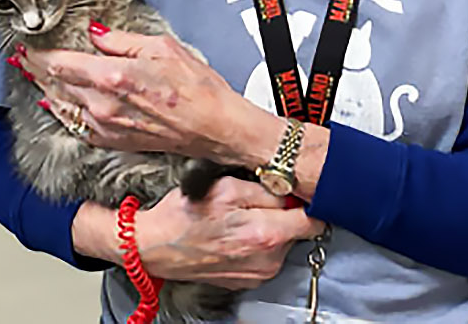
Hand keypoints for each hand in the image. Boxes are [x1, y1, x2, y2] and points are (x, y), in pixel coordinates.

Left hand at [21, 24, 275, 164]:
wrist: (214, 128)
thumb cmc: (196, 87)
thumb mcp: (162, 48)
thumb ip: (122, 41)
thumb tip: (94, 33)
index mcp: (113, 77)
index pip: (61, 63)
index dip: (39, 53)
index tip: (28, 43)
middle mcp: (102, 105)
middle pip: (55, 85)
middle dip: (36, 69)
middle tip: (22, 57)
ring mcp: (106, 127)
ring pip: (61, 106)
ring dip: (44, 89)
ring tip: (32, 75)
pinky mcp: (113, 141)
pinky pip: (76, 126)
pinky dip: (60, 112)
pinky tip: (54, 105)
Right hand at [136, 178, 324, 289]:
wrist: (153, 246)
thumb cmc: (183, 216)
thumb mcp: (225, 187)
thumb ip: (266, 189)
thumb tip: (292, 192)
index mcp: (265, 234)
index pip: (314, 221)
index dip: (309, 203)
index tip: (300, 195)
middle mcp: (267, 260)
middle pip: (296, 231)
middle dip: (283, 213)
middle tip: (257, 201)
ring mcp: (257, 274)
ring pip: (281, 243)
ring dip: (269, 228)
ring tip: (241, 216)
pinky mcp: (247, 280)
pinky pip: (265, 256)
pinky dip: (256, 243)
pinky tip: (234, 232)